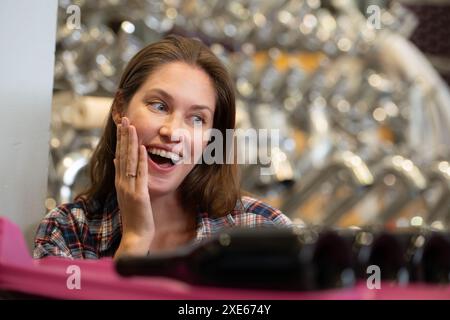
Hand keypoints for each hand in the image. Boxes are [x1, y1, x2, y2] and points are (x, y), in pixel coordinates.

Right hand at [113, 117, 153, 257]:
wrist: (135, 235)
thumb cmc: (134, 215)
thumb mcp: (125, 193)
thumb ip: (122, 176)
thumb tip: (117, 159)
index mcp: (119, 182)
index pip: (119, 156)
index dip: (121, 140)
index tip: (122, 124)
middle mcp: (122, 183)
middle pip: (122, 155)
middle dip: (124, 136)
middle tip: (125, 118)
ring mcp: (129, 188)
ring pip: (129, 161)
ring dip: (131, 143)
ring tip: (131, 127)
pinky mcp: (139, 195)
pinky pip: (140, 174)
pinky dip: (141, 160)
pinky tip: (142, 148)